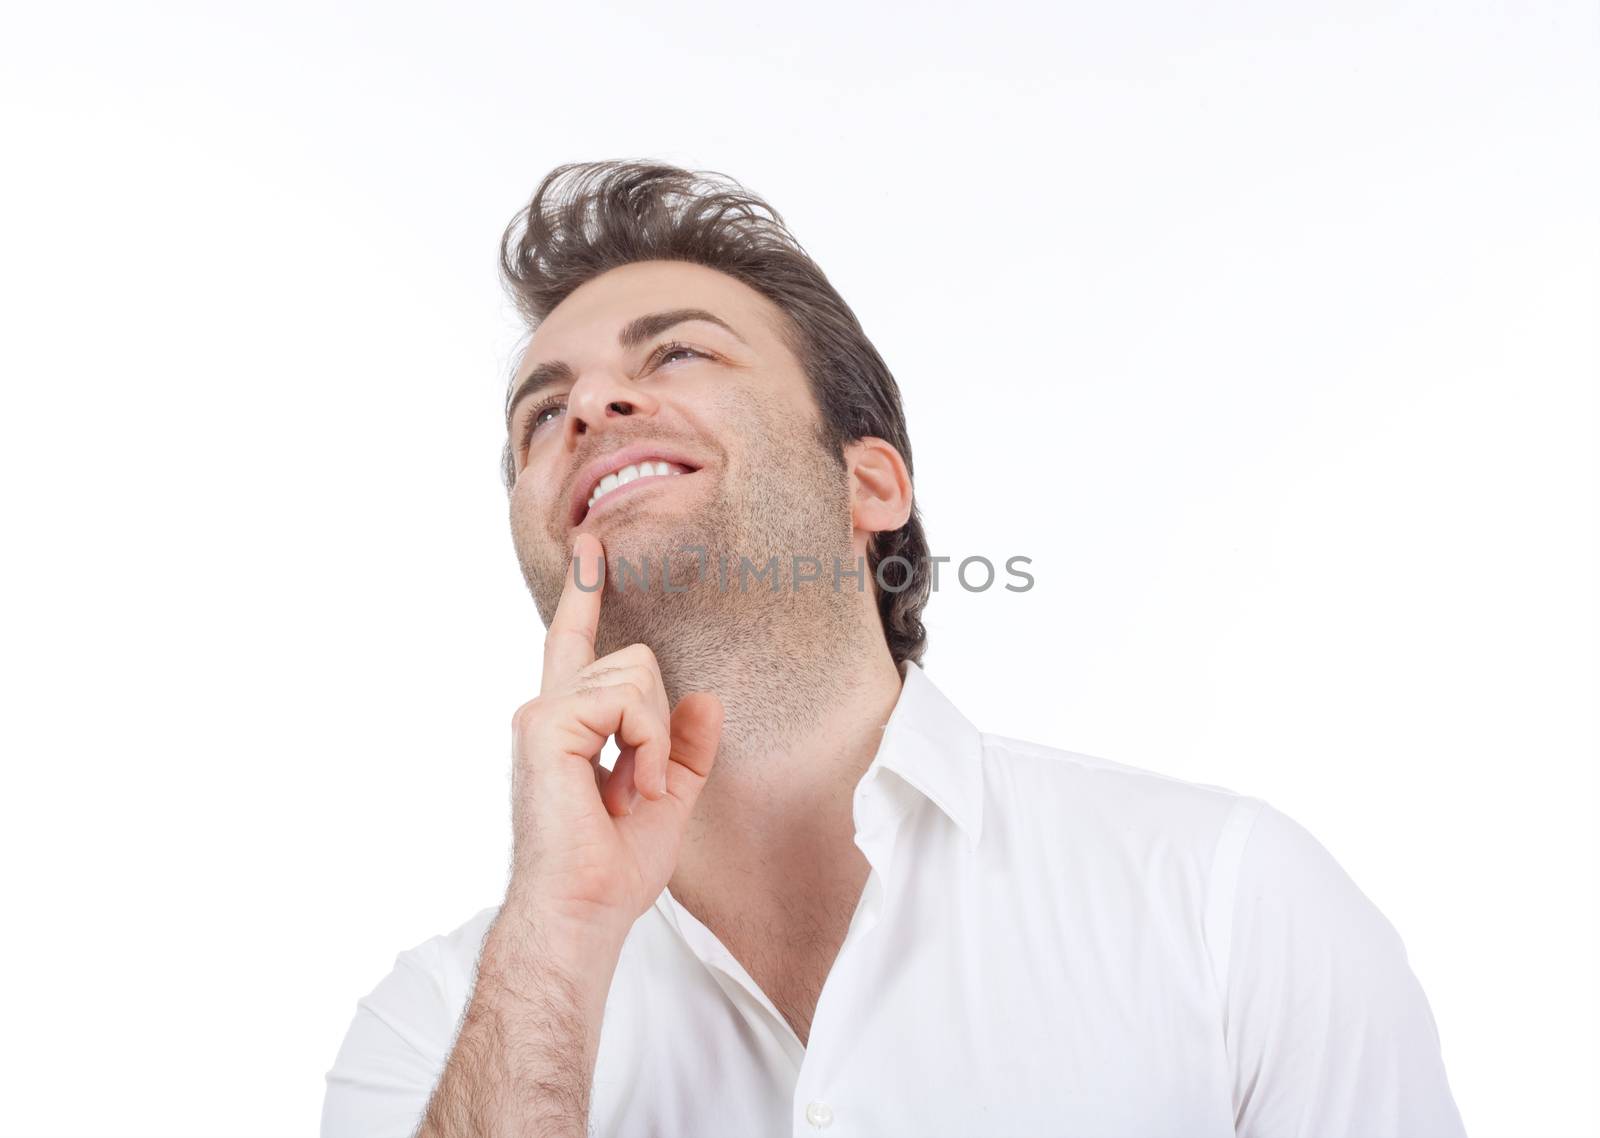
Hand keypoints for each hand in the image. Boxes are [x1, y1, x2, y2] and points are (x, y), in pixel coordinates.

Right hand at [506, 532, 722, 939]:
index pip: (576, 644)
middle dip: (659, 722)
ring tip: (631, 790)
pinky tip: (626, 786)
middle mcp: (548, 710)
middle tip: (641, 786)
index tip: (591, 546)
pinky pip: (627, 699)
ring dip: (654, 740)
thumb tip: (704, 698)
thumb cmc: (612, 868)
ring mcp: (542, 714)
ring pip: (636, 673)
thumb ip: (685, 747)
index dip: (584, 592)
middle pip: (633, 659)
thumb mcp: (668, 796)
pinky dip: (645, 745)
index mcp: (569, 724)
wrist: (584, 910)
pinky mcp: (546, 724)